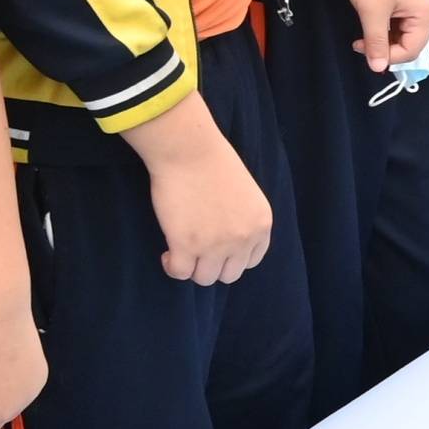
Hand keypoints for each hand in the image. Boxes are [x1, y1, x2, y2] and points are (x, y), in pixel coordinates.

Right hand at [137, 108, 276, 285]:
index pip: (251, 260)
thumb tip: (227, 242)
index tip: (215, 248)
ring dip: (191, 268)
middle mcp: (243, 239)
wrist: (189, 150)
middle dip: (211, 265)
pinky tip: (167, 253)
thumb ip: (243, 220)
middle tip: (195, 250)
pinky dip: (172, 267)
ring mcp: (215, 245)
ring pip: (204, 278)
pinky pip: (180, 273)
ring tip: (180, 251)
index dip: (231, 257)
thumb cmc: (213, 163)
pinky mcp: (187, 245)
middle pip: (229, 274)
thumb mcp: (245, 195)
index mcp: (261, 225)